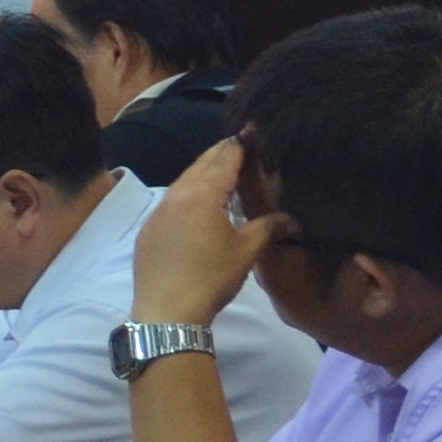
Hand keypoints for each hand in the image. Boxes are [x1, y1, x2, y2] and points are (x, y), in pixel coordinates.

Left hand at [129, 135, 283, 327]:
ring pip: (183, 181)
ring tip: (222, 169)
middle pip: (201, 164)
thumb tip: (293, 219)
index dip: (240, 144)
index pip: (224, 159)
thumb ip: (269, 228)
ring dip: (203, 172)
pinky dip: (187, 193)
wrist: (167, 311)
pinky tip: (197, 203)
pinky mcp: (148, 229)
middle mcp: (176, 195)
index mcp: (202, 195)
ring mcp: (158, 212)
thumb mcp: (246, 252)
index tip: (252, 130)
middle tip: (240, 144)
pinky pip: (170, 200)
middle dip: (221, 153)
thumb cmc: (211, 278)